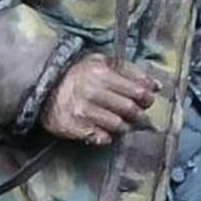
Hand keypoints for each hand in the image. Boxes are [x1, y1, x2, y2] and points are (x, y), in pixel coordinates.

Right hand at [40, 53, 159, 144]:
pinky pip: (100, 138)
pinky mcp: (71, 126)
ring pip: (117, 125)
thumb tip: (156, 85)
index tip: (146, 100)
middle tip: (136, 115)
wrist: (43, 87)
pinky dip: (105, 137)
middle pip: (130, 109)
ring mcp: (80, 110)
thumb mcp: (101, 62)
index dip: (146, 98)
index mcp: (101, 72)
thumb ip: (129, 71)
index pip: (137, 90)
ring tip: (119, 123)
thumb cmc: (79, 74)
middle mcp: (91, 90)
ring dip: (123, 127)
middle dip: (138, 115)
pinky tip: (103, 132)